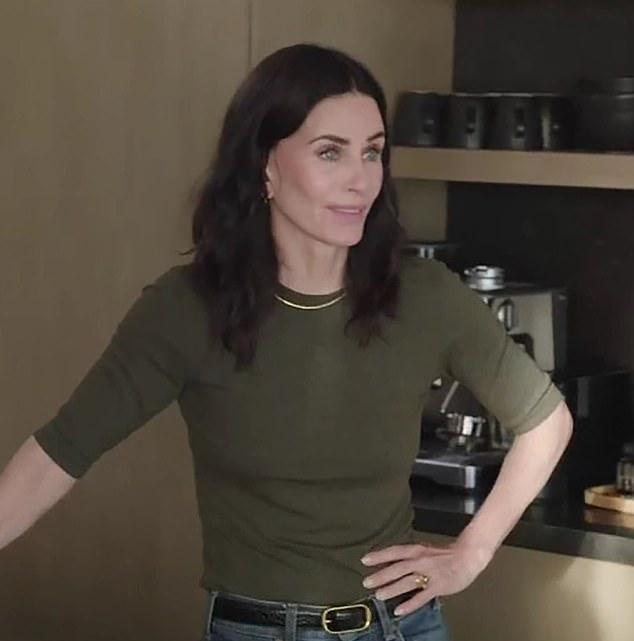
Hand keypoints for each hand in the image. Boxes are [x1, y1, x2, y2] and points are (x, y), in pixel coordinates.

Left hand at [360, 540, 492, 615]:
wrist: (468, 556)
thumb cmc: (445, 554)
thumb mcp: (424, 551)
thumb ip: (409, 557)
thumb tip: (390, 561)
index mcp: (417, 550)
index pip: (394, 551)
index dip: (380, 555)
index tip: (365, 560)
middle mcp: (421, 560)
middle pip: (398, 568)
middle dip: (381, 575)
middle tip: (366, 582)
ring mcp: (430, 574)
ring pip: (407, 582)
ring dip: (392, 589)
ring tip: (379, 595)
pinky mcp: (438, 586)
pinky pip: (422, 597)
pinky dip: (410, 603)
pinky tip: (399, 610)